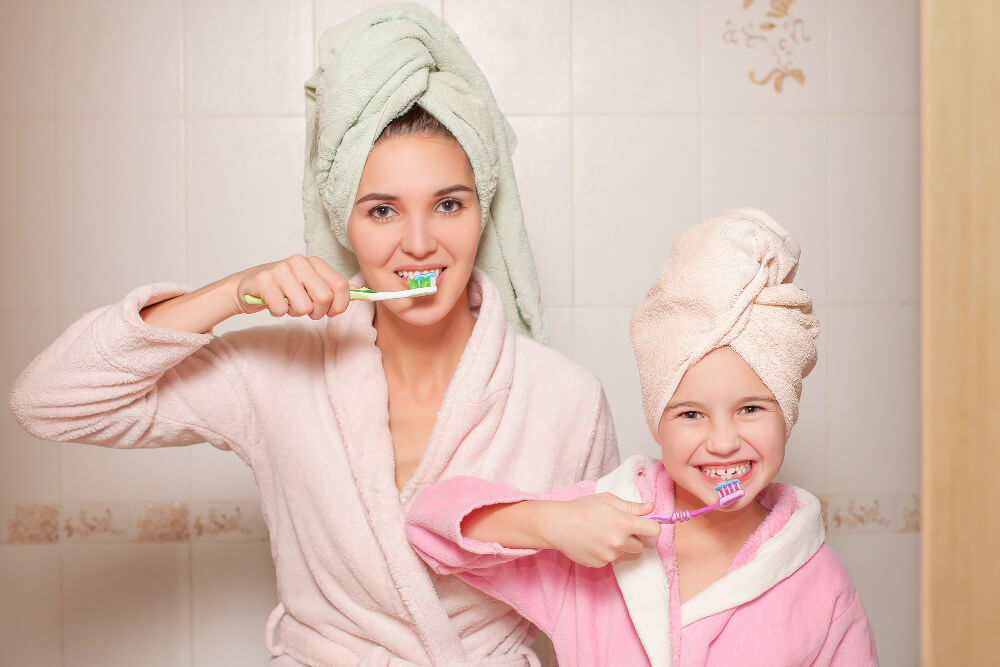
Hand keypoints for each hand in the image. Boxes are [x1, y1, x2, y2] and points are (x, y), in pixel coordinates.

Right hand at [235, 255, 350, 319]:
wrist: (249, 285)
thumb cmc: (284, 287)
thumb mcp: (311, 283)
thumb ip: (333, 287)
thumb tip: (359, 292)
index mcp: (314, 262)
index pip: (340, 286)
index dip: (340, 305)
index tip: (331, 312)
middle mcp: (299, 262)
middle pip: (324, 298)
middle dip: (317, 312)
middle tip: (306, 310)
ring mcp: (280, 270)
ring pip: (303, 307)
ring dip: (295, 313)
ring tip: (287, 303)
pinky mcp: (264, 281)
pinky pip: (281, 310)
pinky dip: (278, 312)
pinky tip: (272, 302)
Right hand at [539, 493, 660, 567]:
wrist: (557, 525)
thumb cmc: (581, 508)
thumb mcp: (607, 500)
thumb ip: (631, 506)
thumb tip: (651, 507)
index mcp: (623, 523)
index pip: (654, 530)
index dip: (651, 527)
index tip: (645, 525)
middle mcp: (618, 541)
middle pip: (640, 546)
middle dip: (633, 538)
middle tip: (617, 528)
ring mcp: (609, 555)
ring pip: (624, 552)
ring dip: (618, 545)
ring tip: (600, 534)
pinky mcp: (600, 564)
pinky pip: (610, 559)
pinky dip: (605, 552)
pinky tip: (593, 542)